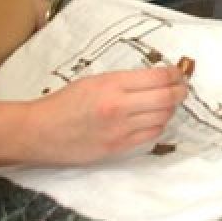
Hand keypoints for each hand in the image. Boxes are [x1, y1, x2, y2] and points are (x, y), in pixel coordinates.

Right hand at [25, 66, 188, 164]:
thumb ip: (124, 80)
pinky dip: (158, 125)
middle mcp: (119, 106)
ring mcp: (120, 129)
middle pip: (167, 98)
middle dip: (180, 91)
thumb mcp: (94, 81)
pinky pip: (150, 134)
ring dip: (170, 109)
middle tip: (182, 87)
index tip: (178, 72)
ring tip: (166, 102)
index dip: (175, 74)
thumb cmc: (63, 103)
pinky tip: (153, 119)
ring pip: (163, 117)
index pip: (158, 77)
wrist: (39, 132)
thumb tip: (155, 78)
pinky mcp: (118, 147)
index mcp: (111, 84)